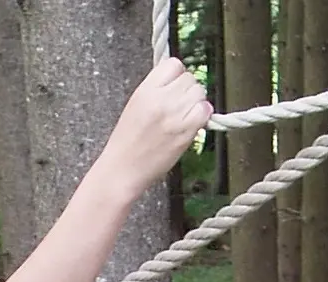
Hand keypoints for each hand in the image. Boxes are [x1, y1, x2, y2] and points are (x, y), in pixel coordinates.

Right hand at [101, 57, 212, 192]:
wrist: (122, 170)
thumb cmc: (127, 143)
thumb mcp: (135, 105)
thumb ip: (155, 90)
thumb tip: (177, 82)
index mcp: (145, 90)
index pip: (173, 64)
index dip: (178, 75)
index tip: (175, 86)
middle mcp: (160, 99)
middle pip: (190, 78)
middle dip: (188, 89)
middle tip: (181, 104)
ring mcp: (174, 115)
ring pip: (200, 92)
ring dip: (197, 102)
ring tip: (186, 114)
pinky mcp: (185, 131)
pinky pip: (205, 111)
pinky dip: (203, 115)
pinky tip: (193, 123)